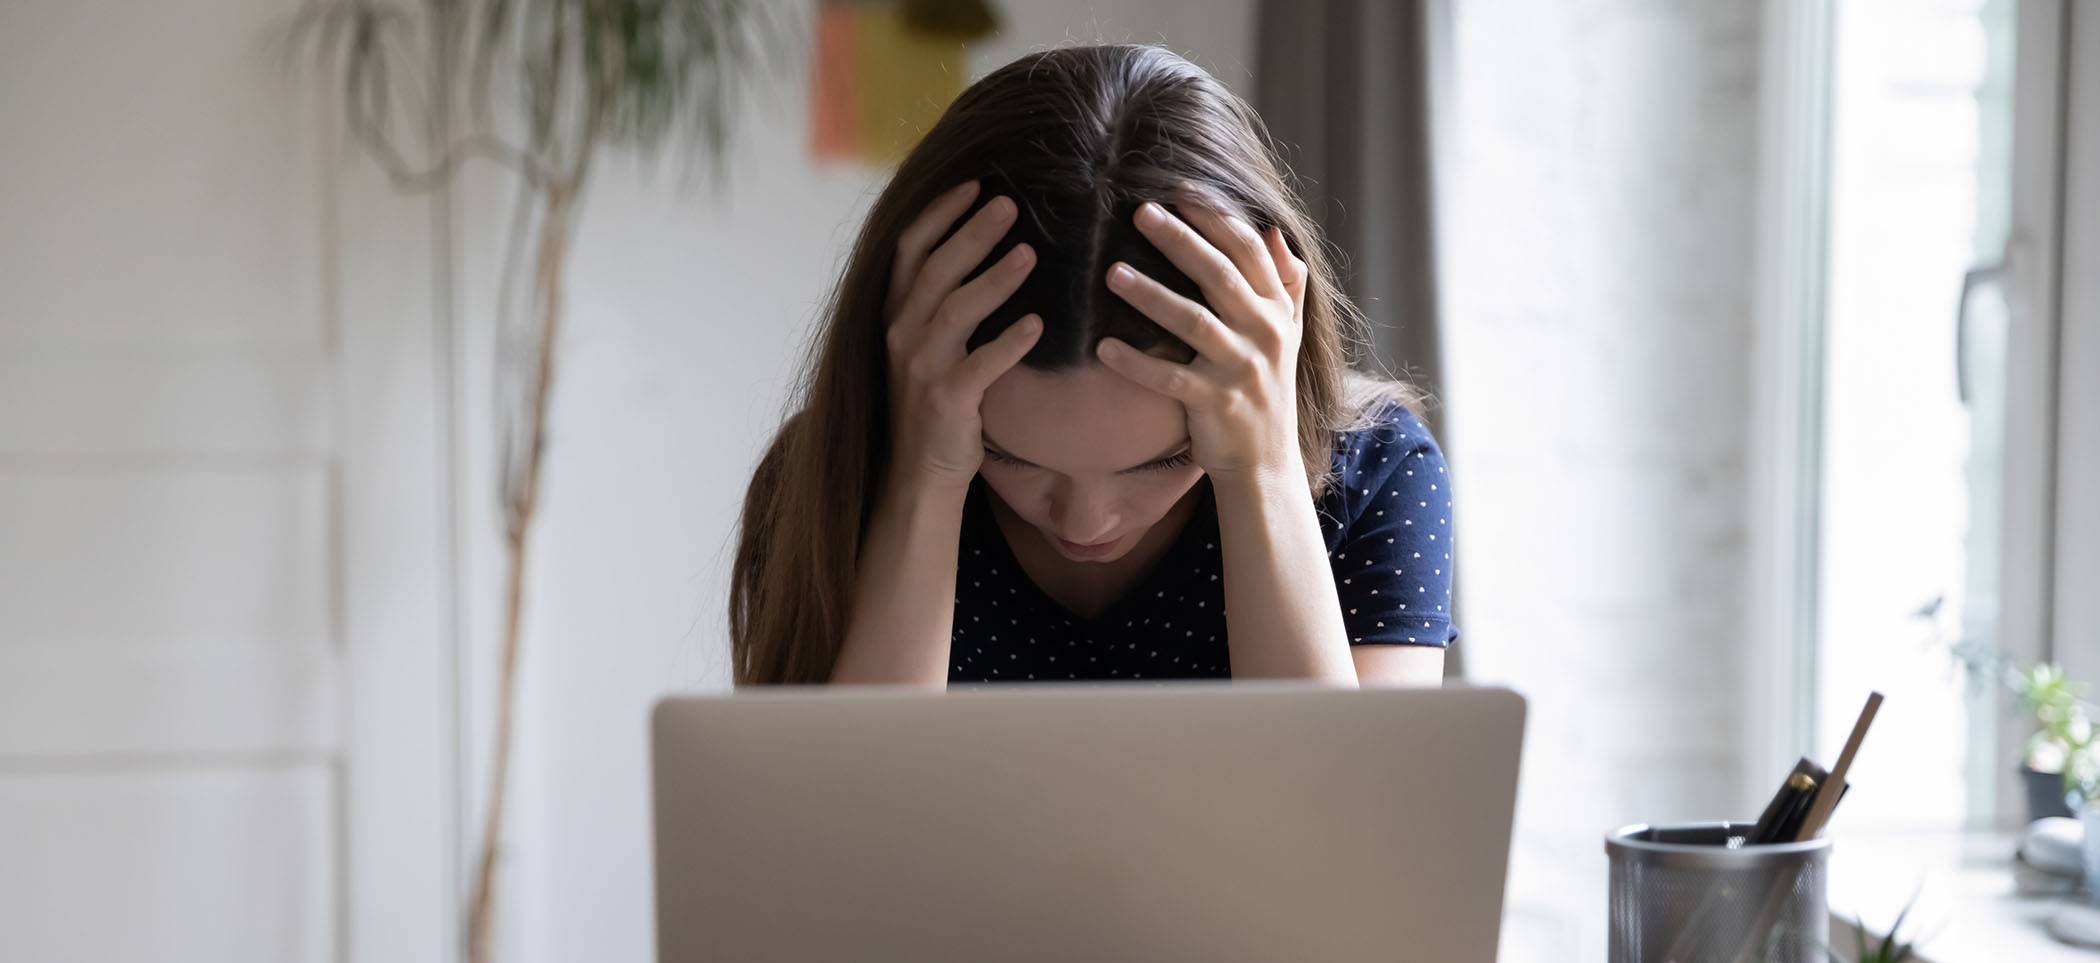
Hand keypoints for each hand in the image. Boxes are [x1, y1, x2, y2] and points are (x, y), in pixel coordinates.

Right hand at [883, 179, 1042, 490]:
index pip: (910, 249)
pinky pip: (979, 367)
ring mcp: (919, 368)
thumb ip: (945, 302)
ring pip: (954, 311)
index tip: (973, 183)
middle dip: (971, 233)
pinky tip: (1038, 324)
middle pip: (935, 270)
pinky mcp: (944, 401)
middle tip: (1009, 203)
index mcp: (896, 314)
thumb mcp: (929, 345)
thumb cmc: (935, 402)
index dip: (939, 214)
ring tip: (1029, 253)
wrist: (918, 473)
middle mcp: (901, 334)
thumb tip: (987, 250)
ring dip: (993, 279)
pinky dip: (1008, 344)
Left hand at [1094, 190, 1309, 480]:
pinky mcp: (1216, 404)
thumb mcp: (1288, 334)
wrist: (1265, 463)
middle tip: (1139, 212)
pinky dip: (1135, 363)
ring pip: (1193, 323)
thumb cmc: (1266, 390)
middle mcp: (1265, 334)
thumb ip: (1285, 283)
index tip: (1179, 189)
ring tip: (1111, 273)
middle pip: (1220, 276)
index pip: (1248, 250)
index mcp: (1277, 310)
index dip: (1215, 217)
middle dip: (1180, 240)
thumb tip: (1274, 231)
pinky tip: (1101, 347)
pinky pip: (1170, 378)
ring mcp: (1241, 370)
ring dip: (1151, 295)